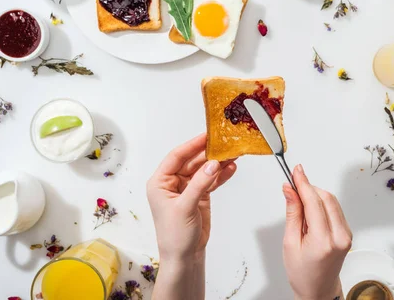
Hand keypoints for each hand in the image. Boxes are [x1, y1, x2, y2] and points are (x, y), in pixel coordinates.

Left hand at [147, 133, 236, 261]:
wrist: (184, 256)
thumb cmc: (174, 235)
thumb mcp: (185, 207)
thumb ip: (199, 183)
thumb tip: (213, 164)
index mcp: (160, 182)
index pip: (176, 157)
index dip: (192, 145)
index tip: (207, 136)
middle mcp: (172, 182)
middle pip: (192, 161)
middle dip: (209, 154)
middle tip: (225, 144)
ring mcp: (187, 188)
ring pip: (204, 170)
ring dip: (218, 163)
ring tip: (233, 153)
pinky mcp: (199, 195)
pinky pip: (211, 180)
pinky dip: (221, 175)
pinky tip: (231, 168)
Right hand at [282, 165, 352, 299]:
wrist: (318, 289)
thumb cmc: (302, 273)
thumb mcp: (290, 243)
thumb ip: (292, 213)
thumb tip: (290, 190)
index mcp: (323, 241)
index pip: (314, 202)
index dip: (303, 183)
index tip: (296, 171)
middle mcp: (339, 237)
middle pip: (326, 198)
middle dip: (308, 187)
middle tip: (293, 183)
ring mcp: (346, 235)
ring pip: (332, 201)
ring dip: (315, 195)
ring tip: (299, 203)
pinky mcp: (348, 233)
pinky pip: (335, 209)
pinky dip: (322, 204)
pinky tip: (310, 212)